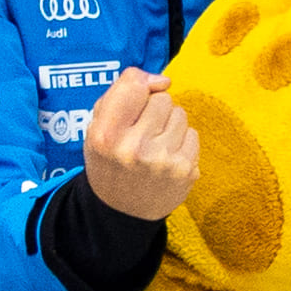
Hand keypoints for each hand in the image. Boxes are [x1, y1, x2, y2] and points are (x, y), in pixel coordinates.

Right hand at [77, 72, 199, 220]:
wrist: (122, 211)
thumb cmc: (110, 161)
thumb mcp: (97, 127)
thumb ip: (122, 93)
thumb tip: (163, 80)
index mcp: (105, 135)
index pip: (133, 85)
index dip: (140, 84)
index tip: (141, 93)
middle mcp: (134, 148)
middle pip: (162, 99)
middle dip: (154, 108)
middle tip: (143, 129)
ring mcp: (163, 161)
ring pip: (180, 113)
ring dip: (170, 123)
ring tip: (155, 143)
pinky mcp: (186, 171)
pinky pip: (193, 134)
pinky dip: (182, 141)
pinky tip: (167, 155)